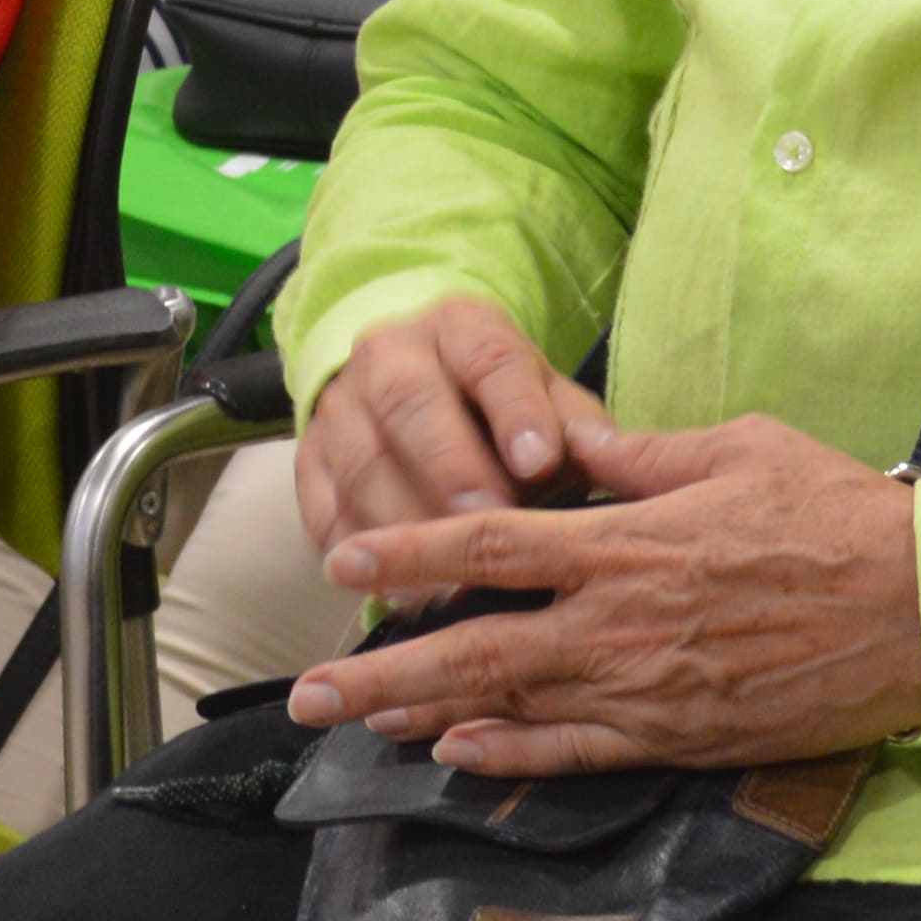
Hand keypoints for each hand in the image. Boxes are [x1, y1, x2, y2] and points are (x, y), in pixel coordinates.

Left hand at [289, 408, 920, 777]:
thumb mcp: (737, 449)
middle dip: (380, 668)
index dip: (407, 553)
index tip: (343, 561)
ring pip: (509, 706)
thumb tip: (567, 442)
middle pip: (473, 645)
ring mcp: (646, 687)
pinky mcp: (680, 737)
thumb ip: (638, 456)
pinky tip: (457, 755)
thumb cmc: (840, 515)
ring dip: (424, 716)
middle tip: (308, 690)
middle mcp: (619, 619)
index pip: (490, 542)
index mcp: (627, 539)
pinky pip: (575, 753)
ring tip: (357, 724)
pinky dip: (509, 755)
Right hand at [295, 297, 611, 555]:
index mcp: (461, 328)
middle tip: (485, 523)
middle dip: (448, 467)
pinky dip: (357, 553)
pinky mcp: (307, 462)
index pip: (490, 359)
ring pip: (360, 460)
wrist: (406, 379)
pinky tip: (394, 593)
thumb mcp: (545, 396)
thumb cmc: (497, 404)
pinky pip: (321, 507)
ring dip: (402, 524)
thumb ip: (576, 427)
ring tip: (446, 581)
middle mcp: (390, 356)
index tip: (540, 462)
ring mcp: (340, 408)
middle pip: (410, 402)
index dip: (515, 411)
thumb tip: (612, 457)